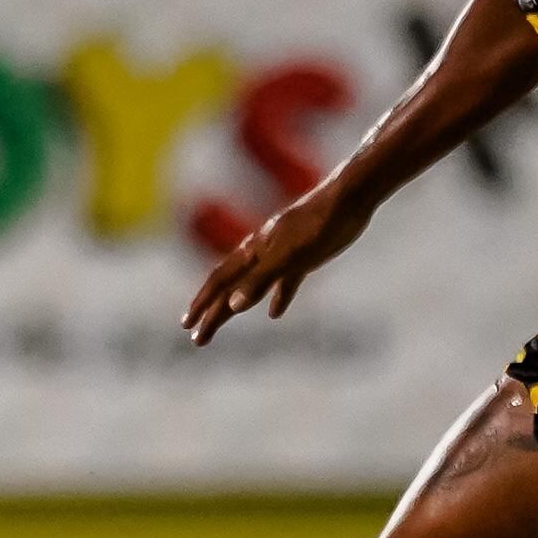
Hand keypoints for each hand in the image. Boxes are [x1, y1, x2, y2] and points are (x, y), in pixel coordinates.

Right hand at [183, 184, 371, 343]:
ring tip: (222, 319)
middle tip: (197, 339)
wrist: (350, 198)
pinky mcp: (305, 256)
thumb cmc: (319, 225)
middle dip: (212, 312)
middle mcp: (262, 253)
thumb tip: (233, 305)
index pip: (220, 282)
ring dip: (235, 305)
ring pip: (252, 285)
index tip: (188, 328)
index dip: (203, 305)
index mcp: (254, 252)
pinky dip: (277, 298)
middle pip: (230, 287)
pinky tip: (275, 313)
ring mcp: (283, 254)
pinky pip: (283, 283)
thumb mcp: (290, 257)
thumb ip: (262, 279)